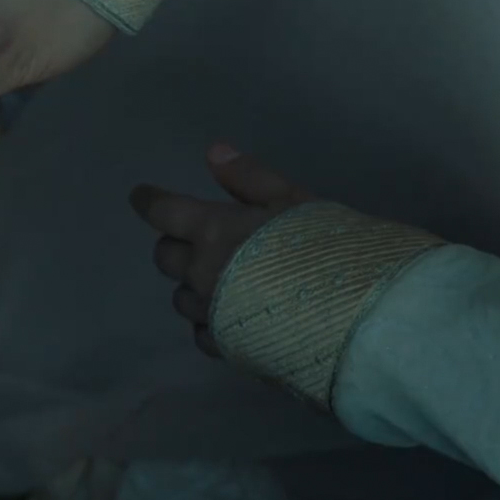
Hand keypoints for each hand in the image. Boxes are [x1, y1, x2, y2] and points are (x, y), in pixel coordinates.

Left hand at [130, 145, 315, 355]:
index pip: (163, 212)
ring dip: (191, 285)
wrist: (358, 316)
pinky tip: (228, 317)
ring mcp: (211, 313)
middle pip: (165, 257)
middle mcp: (202, 272)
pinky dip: (208, 322)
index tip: (141, 196)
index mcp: (213, 231)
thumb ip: (249, 178)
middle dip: (174, 244)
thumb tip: (212, 152)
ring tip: (218, 281)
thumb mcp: (294, 201)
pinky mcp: (227, 348)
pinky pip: (201, 333)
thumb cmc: (327, 249)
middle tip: (194, 240)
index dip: (149, 201)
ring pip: (180, 297)